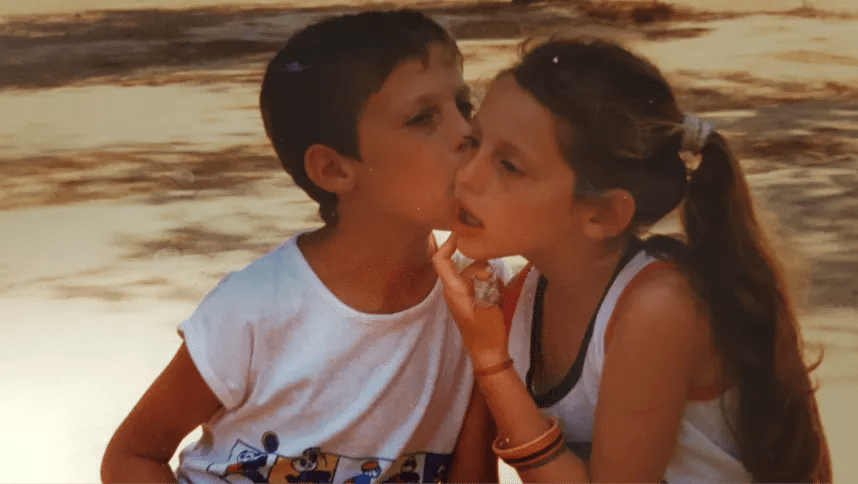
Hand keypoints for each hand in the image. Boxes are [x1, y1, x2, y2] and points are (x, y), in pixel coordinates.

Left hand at [431, 233, 509, 365]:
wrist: (488, 354)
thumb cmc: (487, 331)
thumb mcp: (489, 303)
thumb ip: (485, 282)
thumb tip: (485, 266)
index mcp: (453, 289)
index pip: (440, 259)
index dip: (447, 242)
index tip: (461, 231)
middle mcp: (453, 290)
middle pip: (461, 264)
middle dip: (477, 261)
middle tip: (493, 266)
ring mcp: (461, 296)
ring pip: (471, 273)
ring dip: (484, 272)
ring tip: (497, 284)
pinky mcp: (469, 301)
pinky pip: (476, 283)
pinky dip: (486, 281)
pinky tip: (497, 290)